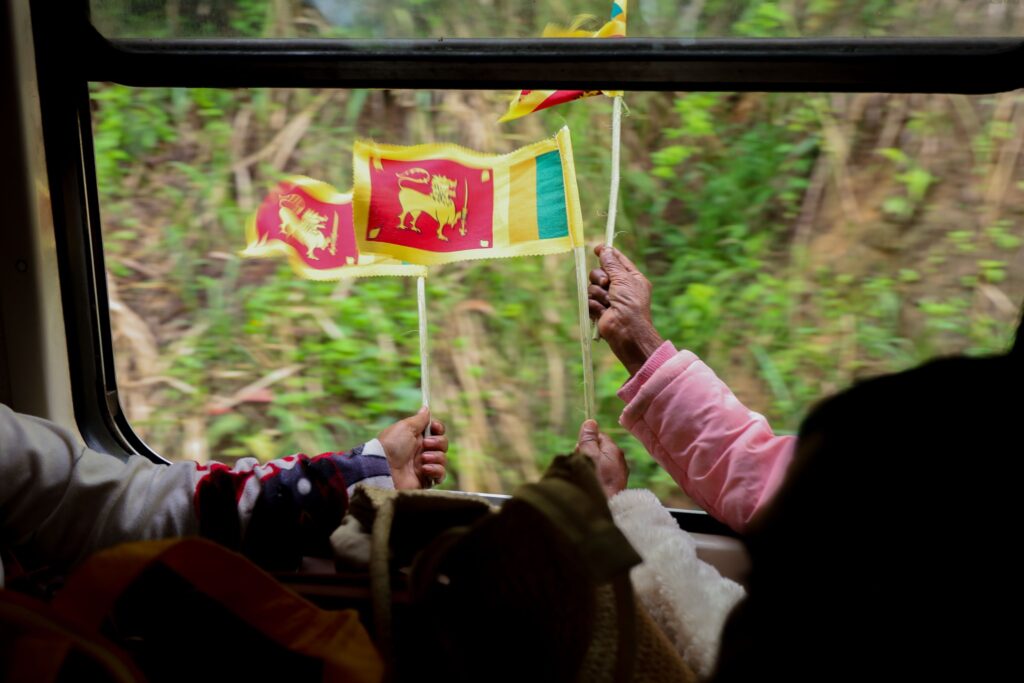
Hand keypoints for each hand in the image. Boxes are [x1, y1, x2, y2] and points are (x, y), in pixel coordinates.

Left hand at [377, 407, 447, 489]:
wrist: (383, 468)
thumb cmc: (391, 445)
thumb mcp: (405, 427)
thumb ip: (419, 419)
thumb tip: (426, 408)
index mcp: (416, 437)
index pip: (436, 431)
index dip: (439, 428)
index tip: (435, 428)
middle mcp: (421, 451)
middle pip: (443, 444)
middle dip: (438, 442)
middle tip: (425, 445)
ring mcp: (424, 465)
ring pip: (443, 458)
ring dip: (435, 457)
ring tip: (422, 459)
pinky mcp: (426, 479)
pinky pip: (441, 474)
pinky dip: (436, 470)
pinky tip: (424, 469)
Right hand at [575, 419, 627, 498]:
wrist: (606, 506)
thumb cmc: (595, 480)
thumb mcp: (588, 455)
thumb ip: (589, 439)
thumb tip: (591, 422)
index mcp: (614, 450)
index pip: (600, 437)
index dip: (587, 441)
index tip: (580, 450)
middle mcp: (619, 461)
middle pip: (600, 450)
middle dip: (587, 454)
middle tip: (581, 464)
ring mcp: (618, 474)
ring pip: (600, 464)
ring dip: (590, 467)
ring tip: (585, 476)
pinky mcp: (616, 486)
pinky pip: (603, 476)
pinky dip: (595, 477)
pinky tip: (591, 484)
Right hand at [588, 245, 664, 375]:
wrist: (627, 331)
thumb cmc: (631, 304)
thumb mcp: (623, 279)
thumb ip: (612, 264)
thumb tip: (606, 250)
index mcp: (631, 278)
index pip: (617, 261)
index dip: (607, 254)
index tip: (597, 248)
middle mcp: (620, 287)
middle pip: (599, 272)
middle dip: (600, 277)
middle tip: (607, 283)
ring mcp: (609, 299)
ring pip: (592, 286)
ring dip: (598, 294)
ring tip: (608, 303)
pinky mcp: (599, 310)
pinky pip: (589, 300)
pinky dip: (594, 305)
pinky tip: (603, 312)